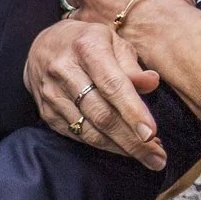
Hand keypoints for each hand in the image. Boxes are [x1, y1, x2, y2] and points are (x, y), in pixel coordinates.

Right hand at [26, 17, 168, 169]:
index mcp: (87, 48)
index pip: (112, 85)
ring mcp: (52, 94)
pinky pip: (76, 135)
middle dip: (132, 140)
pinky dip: (102, 144)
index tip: (151, 133)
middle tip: (158, 158)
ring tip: (147, 156)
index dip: (132, 111)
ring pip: (88, 130)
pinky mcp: (46, 112)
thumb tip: (151, 83)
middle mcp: (64, 70)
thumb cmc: (87, 43)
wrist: (42, 46)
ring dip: (120, 147)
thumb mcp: (113, 41)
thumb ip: (131, 65)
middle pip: (101, 114)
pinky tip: (121, 147)